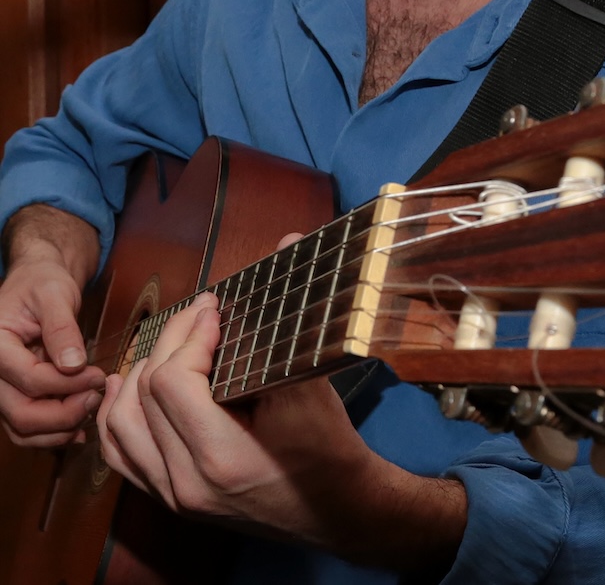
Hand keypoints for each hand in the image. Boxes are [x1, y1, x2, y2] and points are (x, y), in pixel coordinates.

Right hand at [0, 251, 105, 446]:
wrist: (37, 284)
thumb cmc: (43, 284)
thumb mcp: (55, 295)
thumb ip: (62, 328)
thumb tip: (74, 365)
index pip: (30, 379)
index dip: (69, 384)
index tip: (100, 375)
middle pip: (22, 414)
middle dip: (66, 413)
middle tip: (98, 397)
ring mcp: (2, 388)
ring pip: (23, 429)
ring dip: (61, 429)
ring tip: (92, 407)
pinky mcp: (15, 396)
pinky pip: (29, 428)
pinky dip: (55, 432)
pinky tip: (82, 424)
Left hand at [98, 236, 468, 572]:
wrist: (340, 509)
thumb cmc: (332, 450)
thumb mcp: (312, 388)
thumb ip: (286, 319)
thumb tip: (289, 241)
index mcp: (224, 458)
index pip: (172, 384)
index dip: (189, 336)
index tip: (216, 311)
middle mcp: (188, 483)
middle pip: (142, 398)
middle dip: (168, 343)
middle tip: (199, 314)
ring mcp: (175, 496)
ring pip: (119, 428)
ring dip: (136, 377)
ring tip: (167, 345)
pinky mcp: (172, 499)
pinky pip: (122, 456)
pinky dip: (119, 416)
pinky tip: (128, 388)